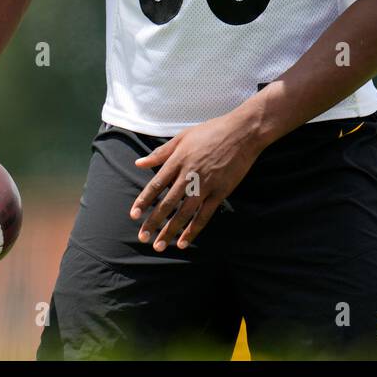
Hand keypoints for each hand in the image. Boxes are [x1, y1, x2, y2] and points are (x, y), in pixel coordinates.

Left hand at [130, 111, 264, 251]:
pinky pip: (204, 215)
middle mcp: (189, 175)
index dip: (144, 201)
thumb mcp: (183, 137)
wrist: (242, 133)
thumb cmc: (211, 131)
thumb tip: (139, 163)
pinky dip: (193, 230)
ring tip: (159, 245)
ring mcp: (205, 185)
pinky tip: (183, 242)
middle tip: (142, 237)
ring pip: (184, 213)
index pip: (156, 185)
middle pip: (168, 203)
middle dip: (153, 222)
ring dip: (170, 231)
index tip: (134, 215)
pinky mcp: (220, 192)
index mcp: (178, 160)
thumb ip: (161, 153)